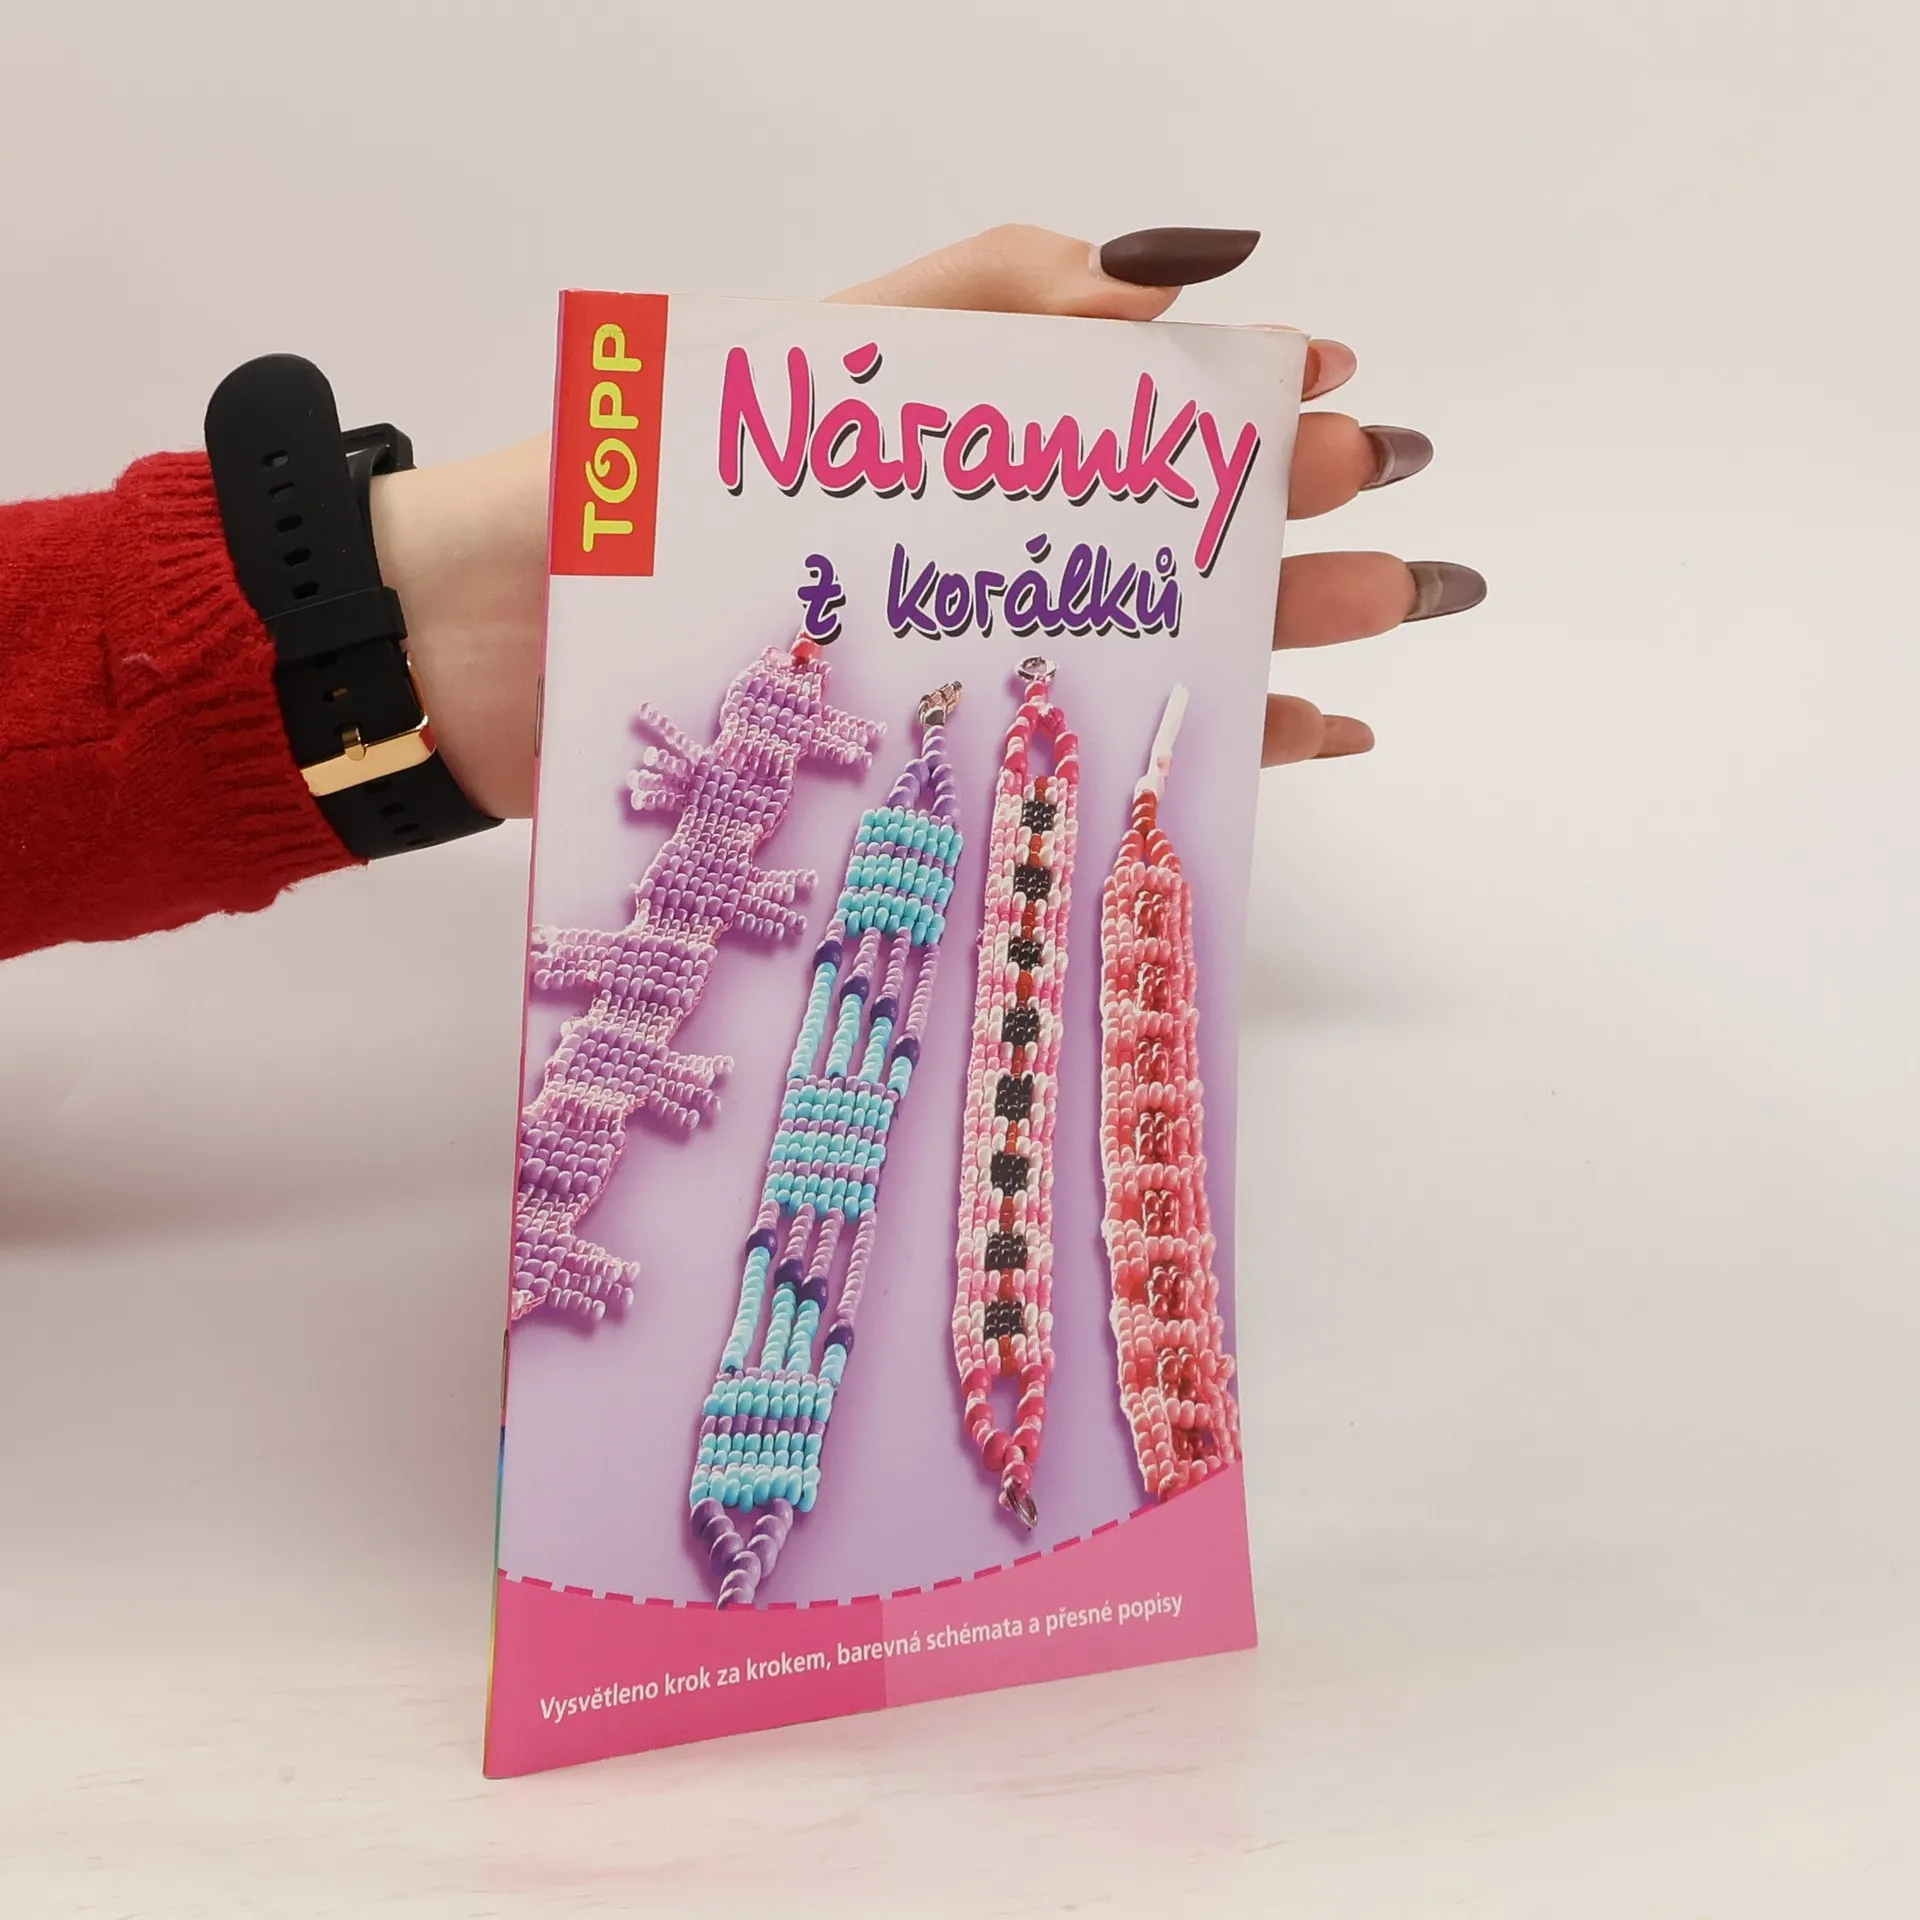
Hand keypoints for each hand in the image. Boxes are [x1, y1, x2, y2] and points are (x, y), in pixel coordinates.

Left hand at [374, 225, 1483, 816]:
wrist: (501, 639)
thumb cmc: (650, 489)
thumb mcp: (828, 358)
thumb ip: (997, 301)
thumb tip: (1190, 271)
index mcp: (962, 449)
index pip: (1138, 428)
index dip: (1246, 417)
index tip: (1347, 404)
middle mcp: (972, 558)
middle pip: (1162, 541)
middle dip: (1296, 532)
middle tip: (1409, 535)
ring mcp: (959, 661)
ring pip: (1150, 644)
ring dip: (1281, 641)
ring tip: (1392, 628)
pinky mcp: (928, 759)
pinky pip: (1088, 752)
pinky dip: (1193, 746)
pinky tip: (1295, 743)